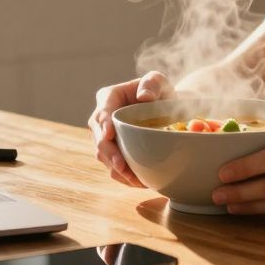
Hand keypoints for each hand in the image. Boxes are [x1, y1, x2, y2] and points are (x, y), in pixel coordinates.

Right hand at [88, 71, 170, 187]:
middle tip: (122, 166)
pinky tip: (139, 182)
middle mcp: (101, 119)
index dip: (104, 124)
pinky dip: (125, 178)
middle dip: (109, 154)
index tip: (110, 135)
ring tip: (135, 180)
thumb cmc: (160, 93)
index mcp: (108, 98)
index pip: (102, 111)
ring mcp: (104, 139)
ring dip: (117, 170)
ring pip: (104, 157)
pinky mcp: (112, 154)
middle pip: (99, 139)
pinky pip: (113, 169)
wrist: (165, 111)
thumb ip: (152, 83)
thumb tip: (144, 97)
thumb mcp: (159, 82)